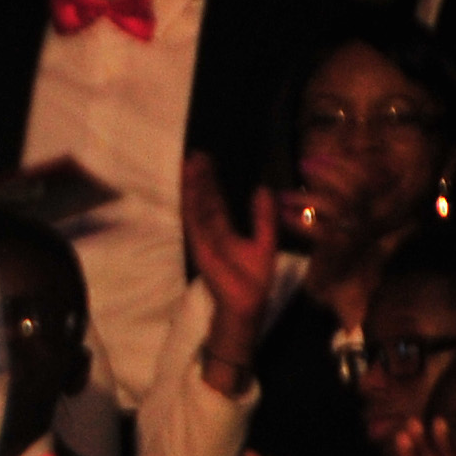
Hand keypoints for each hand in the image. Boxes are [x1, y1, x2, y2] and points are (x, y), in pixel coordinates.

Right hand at [179, 156, 275, 371]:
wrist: (248, 302)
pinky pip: (195, 221)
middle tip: (196, 154)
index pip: (215, 200)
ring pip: (196, 206)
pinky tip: (191, 189)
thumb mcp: (265, 240)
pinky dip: (192, 204)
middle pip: (203, 199)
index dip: (211, 181)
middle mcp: (210, 231)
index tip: (207, 160)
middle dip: (199, 177)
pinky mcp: (200, 246)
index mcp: (224, 230)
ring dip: (193, 186)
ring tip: (190, 164)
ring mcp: (203, 238)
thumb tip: (262, 188)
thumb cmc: (255, 277)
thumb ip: (263, 216)